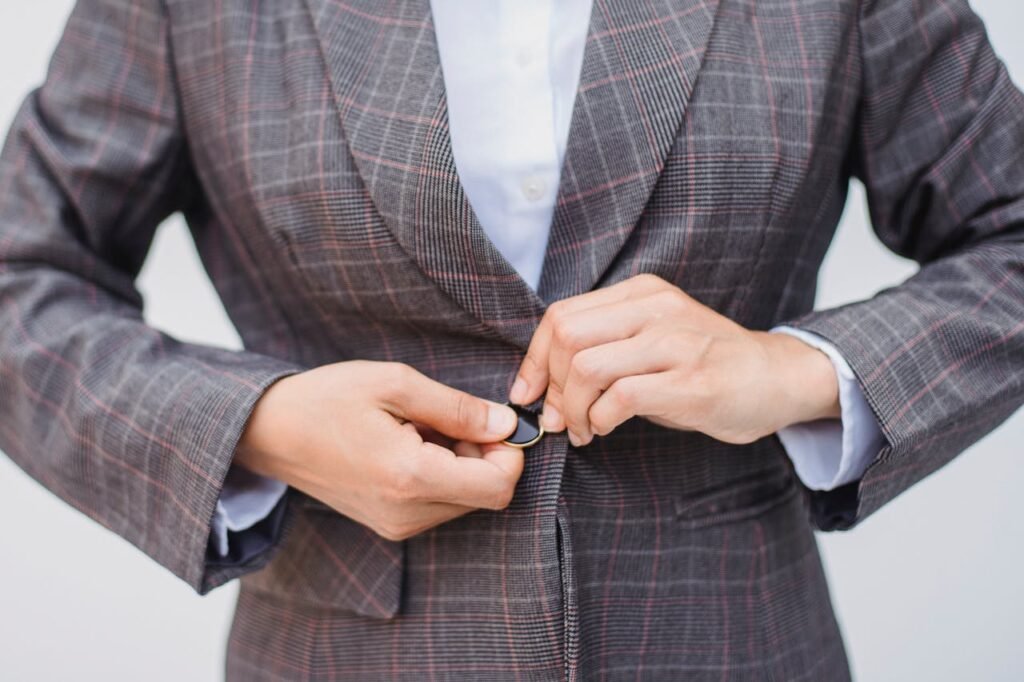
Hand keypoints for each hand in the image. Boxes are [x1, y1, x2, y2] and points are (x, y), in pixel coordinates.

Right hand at [235, 360, 521, 540]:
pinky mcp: (389, 525)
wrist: (270, 432)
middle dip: (485, 455)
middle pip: (486, 495)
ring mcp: (397, 525)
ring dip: (462, 464)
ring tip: (423, 428)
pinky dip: (442, 475)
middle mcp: (407, 514)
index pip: (499, 487)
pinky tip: (412, 445)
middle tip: (449, 417)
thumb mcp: (396, 384)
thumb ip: (458, 408)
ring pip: (465, 500)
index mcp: (411, 477)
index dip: (510, 453)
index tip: (491, 419)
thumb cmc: (328, 399)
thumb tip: (507, 424)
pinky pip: (440, 505)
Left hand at [508, 273, 839, 446]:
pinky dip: (600, 420)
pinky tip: (606, 430)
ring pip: (589, 366)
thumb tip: (543, 387)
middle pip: (568, 336)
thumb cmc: (706, 365)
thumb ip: (605, 347)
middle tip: (557, 420)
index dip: (535, 359)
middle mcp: (657, 310)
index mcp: (641, 293)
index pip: (562, 315)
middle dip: (550, 386)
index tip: (528, 393)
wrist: (779, 377)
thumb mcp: (653, 339)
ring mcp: (677, 343)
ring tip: (581, 430)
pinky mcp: (693, 382)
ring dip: (572, 409)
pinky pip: (622, 397)